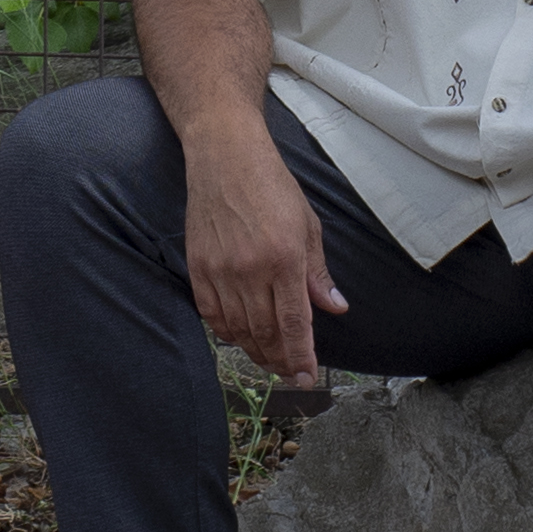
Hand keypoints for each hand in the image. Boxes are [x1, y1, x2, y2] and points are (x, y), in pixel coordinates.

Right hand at [180, 124, 349, 389]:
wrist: (225, 154)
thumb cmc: (271, 185)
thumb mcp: (307, 225)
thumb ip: (318, 273)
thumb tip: (335, 308)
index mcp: (284, 258)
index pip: (294, 323)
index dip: (301, 356)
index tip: (307, 376)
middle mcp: (250, 269)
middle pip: (265, 333)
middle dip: (280, 359)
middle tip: (289, 371)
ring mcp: (220, 269)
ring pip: (238, 329)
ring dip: (254, 350)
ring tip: (268, 358)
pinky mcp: (197, 265)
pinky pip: (210, 313)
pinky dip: (225, 331)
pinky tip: (238, 335)